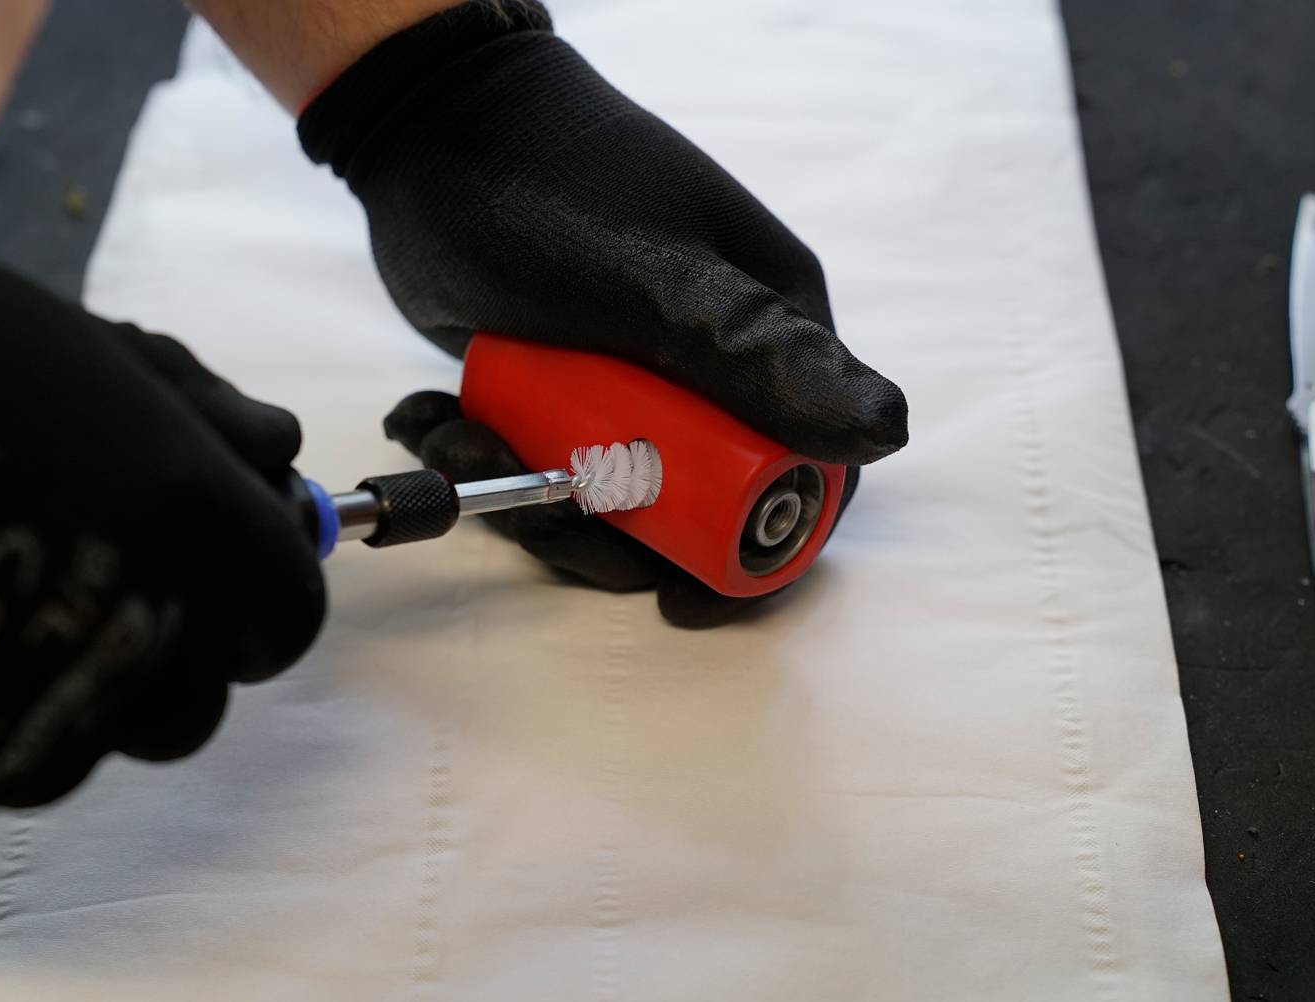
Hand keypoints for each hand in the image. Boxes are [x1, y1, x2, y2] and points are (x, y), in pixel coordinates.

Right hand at [0, 228, 324, 872]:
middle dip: (173, 660)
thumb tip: (274, 449)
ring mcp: (22, 714)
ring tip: (2, 599)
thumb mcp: (81, 346)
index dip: (265, 599)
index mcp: (191, 521)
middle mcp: (130, 627)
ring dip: (77, 694)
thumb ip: (197, 407)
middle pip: (197, 707)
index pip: (288, 612)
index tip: (230, 584)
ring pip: (94, 747)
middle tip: (107, 590)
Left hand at [298, 2, 904, 623]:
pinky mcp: (557, 385)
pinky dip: (480, 457)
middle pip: (682, 508)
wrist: (429, 129)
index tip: (672, 600)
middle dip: (594, 525)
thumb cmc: (554, 187)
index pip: (793, 477)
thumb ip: (760, 355)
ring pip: (599, 495)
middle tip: (522, 504)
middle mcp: (710, 369)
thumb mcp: (658, 279)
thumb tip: (887, 433)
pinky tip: (428, 419)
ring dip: (519, 490)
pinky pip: (538, 459)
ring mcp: (628, 380)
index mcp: (769, 339)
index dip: (742, 552)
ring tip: (449, 436)